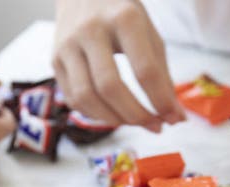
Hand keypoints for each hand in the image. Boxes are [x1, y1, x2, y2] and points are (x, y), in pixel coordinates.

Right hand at [53, 0, 185, 131]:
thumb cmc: (123, 17)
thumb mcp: (149, 35)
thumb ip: (162, 76)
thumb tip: (174, 117)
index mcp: (124, 18)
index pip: (144, 70)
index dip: (160, 101)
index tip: (173, 118)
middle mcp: (91, 30)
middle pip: (111, 87)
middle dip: (136, 115)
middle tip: (155, 126)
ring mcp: (67, 45)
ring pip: (86, 97)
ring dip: (114, 120)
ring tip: (134, 122)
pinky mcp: (54, 60)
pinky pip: (73, 99)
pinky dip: (95, 114)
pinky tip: (113, 114)